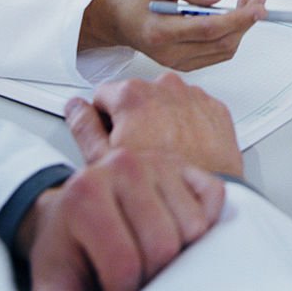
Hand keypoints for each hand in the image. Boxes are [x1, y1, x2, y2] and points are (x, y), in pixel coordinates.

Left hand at [19, 148, 224, 290]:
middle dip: (153, 278)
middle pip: (164, 246)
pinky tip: (175, 235)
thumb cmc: (68, 248)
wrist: (71, 213)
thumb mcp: (53, 283)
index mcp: (85, 193)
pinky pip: (214, 199)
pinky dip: (204, 226)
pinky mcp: (183, 163)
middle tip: (134, 279)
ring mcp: (157, 160)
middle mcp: (123, 165)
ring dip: (180, 257)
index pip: (125, 264)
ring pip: (195, 228)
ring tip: (150, 257)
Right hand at [65, 71, 243, 177]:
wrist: (202, 204)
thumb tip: (75, 108)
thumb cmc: (153, 190)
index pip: (104, 95)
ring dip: (162, 118)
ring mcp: (193, 95)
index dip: (103, 120)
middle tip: (137, 152)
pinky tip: (184, 149)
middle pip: (137, 96)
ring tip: (162, 153)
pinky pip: (195, 108)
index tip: (111, 138)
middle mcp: (165, 86)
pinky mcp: (216, 108)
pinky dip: (189, 123)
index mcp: (133, 95)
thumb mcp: (102, 162)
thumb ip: (84, 127)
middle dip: (134, 118)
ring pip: (167, 100)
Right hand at [79, 0, 265, 71]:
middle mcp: (169, 53)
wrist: (117, 18)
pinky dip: (230, 37)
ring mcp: (176, 61)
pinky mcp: (183, 63)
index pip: (208, 29)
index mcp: (160, 31)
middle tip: (257, 1)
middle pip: (220, 43)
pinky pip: (216, 54)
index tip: (256, 7)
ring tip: (247, 5)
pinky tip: (233, 18)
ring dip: (241, 29)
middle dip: (245, 22)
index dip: (238, 18)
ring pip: (222, 51)